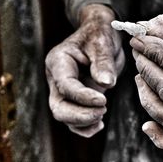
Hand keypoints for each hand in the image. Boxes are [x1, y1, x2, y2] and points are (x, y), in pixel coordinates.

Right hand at [45, 4, 124, 136]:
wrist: (100, 35)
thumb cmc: (100, 34)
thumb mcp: (103, 43)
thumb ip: (104, 62)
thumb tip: (106, 84)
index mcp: (58, 61)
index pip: (65, 85)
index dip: (83, 97)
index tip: (103, 100)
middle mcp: (56, 77)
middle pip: (58, 106)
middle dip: (80, 115)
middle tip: (103, 110)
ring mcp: (63, 90)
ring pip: (64, 116)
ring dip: (83, 122)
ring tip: (102, 115)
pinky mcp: (74, 99)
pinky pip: (74, 120)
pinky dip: (85, 126)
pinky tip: (100, 124)